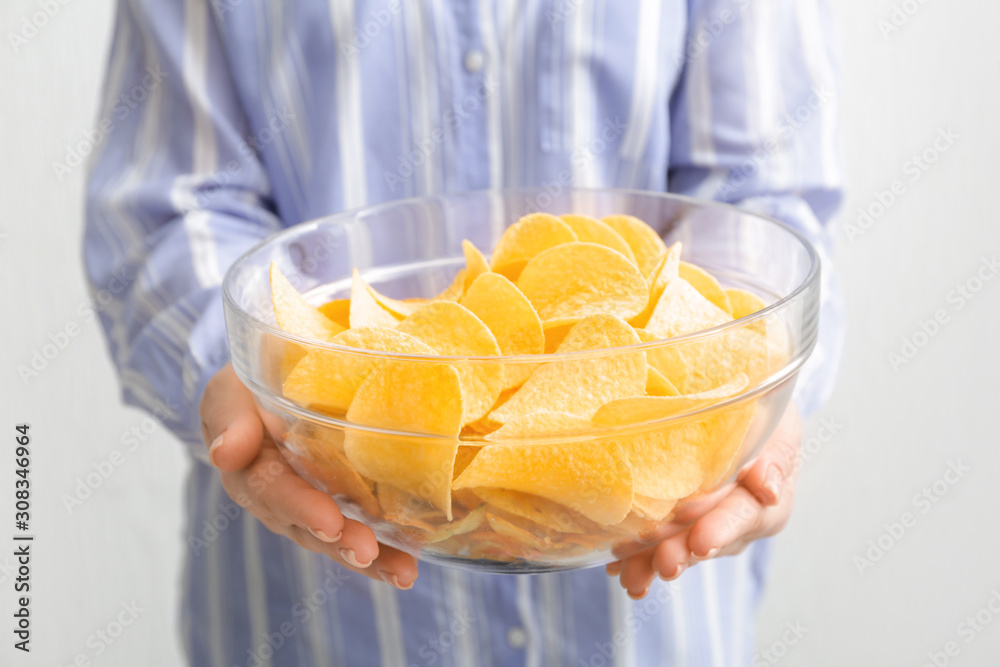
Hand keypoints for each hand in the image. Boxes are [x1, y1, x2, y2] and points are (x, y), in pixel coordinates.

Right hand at [200, 363, 416, 589]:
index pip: (272, 490)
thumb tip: (226, 453)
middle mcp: (279, 498)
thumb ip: (229, 417)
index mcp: (249, 469)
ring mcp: (311, 505)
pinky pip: (360, 529)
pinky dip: (386, 550)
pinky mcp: (341, 504)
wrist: (273, 381)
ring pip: (336, 537)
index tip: (328, 522)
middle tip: (367, 551)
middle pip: (308, 526)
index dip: (300, 507)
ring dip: (368, 557)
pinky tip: (408, 566)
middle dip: (340, 541)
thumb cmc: (250, 385)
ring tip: (400, 572)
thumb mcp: (231, 390)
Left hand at [607, 404, 801, 598]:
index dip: (722, 527)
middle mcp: (736, 521)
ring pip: (679, 547)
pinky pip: (656, 545)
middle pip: (709, 538)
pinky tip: (615, 567)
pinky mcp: (677, 527)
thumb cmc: (756, 412)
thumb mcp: (773, 421)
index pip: (746, 515)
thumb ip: (772, 454)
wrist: (736, 410)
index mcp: (764, 498)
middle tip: (664, 563)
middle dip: (683, 551)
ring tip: (632, 574)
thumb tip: (768, 487)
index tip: (701, 540)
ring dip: (654, 561)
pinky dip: (636, 556)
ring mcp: (705, 526)